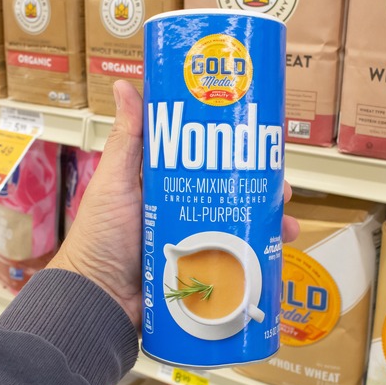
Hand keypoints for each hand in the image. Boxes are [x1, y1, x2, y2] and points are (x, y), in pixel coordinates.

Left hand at [49, 80, 299, 327]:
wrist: (98, 299)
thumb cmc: (100, 236)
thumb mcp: (114, 181)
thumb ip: (127, 138)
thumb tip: (124, 86)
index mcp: (163, 183)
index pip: (207, 160)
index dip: (234, 152)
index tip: (260, 142)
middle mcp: (182, 208)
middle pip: (230, 192)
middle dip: (260, 189)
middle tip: (283, 187)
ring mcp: (193, 240)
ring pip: (239, 225)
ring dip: (266, 223)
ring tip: (287, 224)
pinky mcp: (199, 271)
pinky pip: (234, 260)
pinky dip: (256, 255)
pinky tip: (275, 252)